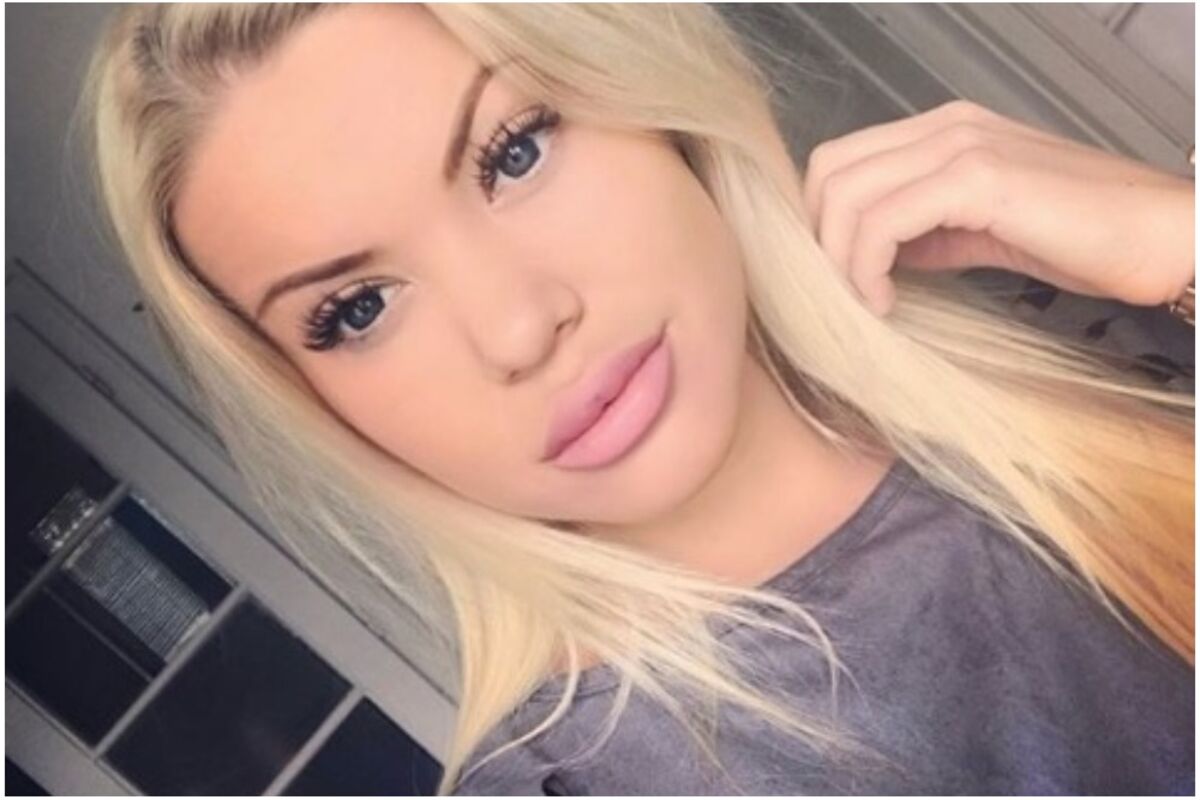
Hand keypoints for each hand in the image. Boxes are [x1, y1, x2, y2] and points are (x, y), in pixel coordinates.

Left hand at [802, 99, 1194, 316]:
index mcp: (945, 130)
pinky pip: (882, 222)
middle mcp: (946, 126)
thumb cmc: (1084, 238)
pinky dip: (866, 268)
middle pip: (830, 171)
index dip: (822, 221)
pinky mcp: (978, 178)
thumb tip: (879, 257)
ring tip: (866, 304)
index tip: (838, 275)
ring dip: (839, 261)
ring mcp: (961, 144)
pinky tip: (886, 302)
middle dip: (819, 239)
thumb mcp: (984, 232)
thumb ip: (929, 232)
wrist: (1161, 237)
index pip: (843, 161)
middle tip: (840, 293)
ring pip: (846, 194)